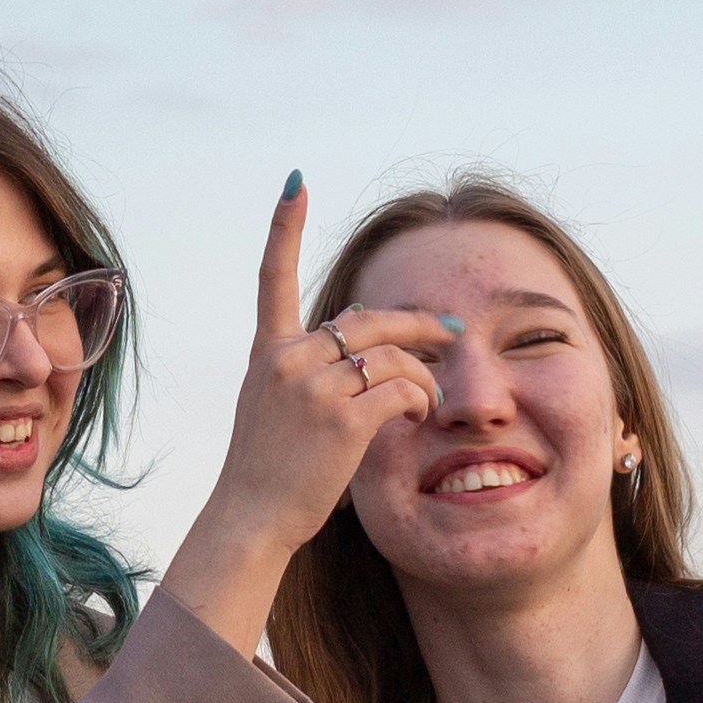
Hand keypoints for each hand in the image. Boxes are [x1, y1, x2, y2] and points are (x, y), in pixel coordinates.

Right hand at [158, 177, 457, 652]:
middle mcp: (287, 359)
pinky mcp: (341, 417)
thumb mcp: (271, 409)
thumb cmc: (266, 474)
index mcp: (267, 353)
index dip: (284, 228)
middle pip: (369, 319)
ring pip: (393, 356)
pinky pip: (402, 389)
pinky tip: (419, 416)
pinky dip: (420, 399)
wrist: (249, 520)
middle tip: (453, 328)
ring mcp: (312, 387)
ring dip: (423, 377)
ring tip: (426, 402)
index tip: (294, 182)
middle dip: (418, 324)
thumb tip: (363, 350)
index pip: (273, 277)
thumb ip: (306, 372)